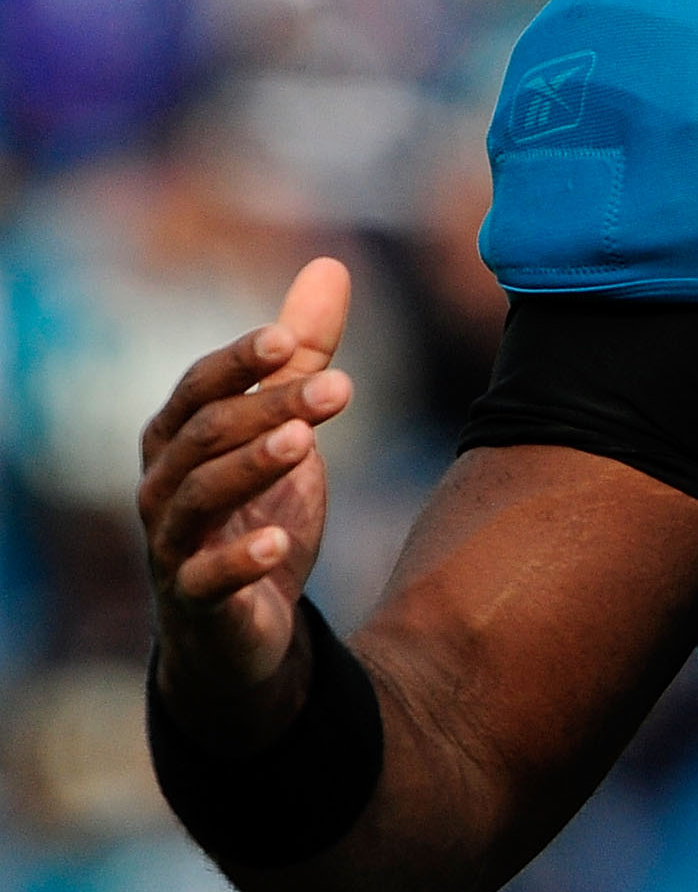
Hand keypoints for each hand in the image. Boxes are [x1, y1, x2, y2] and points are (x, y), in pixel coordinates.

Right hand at [138, 259, 354, 743]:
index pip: (199, 388)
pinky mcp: (196, 601)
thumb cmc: (256, 509)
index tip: (288, 338)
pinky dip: (239, 559)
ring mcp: (173, 544)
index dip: (238, 362)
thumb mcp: (287, 427)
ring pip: (200, 497)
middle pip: (206, 435)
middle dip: (269, 408)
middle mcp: (163, 485)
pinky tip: (280, 541)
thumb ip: (304, 357)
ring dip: (251, 466)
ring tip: (306, 443)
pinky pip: (206, 578)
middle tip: (341, 388)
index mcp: (179, 439)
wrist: (243, 626)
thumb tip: (332, 265)